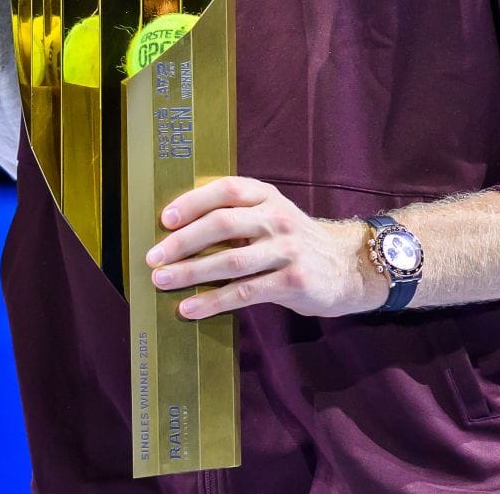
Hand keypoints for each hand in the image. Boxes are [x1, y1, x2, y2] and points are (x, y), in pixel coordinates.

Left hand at [145, 177, 383, 319]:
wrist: (346, 266)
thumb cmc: (292, 241)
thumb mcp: (270, 215)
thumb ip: (236, 214)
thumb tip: (177, 227)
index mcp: (267, 195)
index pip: (225, 190)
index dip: (192, 202)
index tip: (164, 219)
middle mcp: (277, 218)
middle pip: (222, 224)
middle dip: (182, 242)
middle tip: (153, 257)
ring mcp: (287, 250)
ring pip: (229, 260)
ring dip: (190, 273)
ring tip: (162, 281)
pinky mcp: (293, 282)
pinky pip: (244, 292)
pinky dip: (212, 301)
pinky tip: (190, 308)